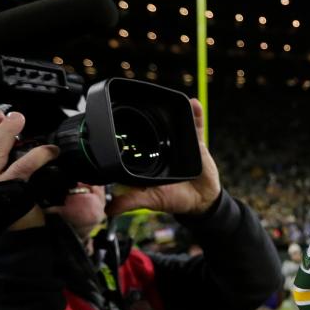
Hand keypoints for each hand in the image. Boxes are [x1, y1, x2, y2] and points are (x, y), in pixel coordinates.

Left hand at [106, 98, 220, 217]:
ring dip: (172, 112)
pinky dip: (196, 113)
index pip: (134, 144)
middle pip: (154, 128)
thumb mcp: (151, 200)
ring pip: (174, 124)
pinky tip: (193, 103)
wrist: (202, 200)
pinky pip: (196, 125)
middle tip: (139, 103)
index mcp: (148, 159)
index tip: (116, 124)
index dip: (126, 134)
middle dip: (149, 115)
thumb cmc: (175, 199)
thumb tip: (108, 210)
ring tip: (166, 99)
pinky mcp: (196, 142)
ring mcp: (179, 144)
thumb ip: (131, 202)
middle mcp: (162, 148)